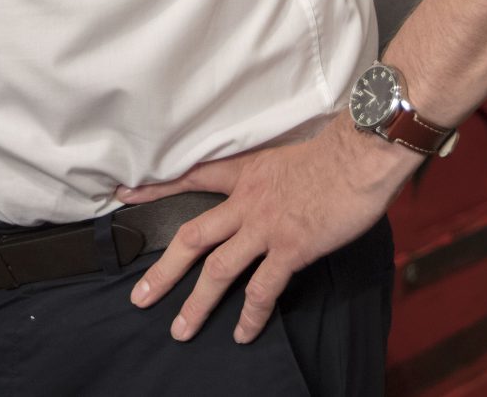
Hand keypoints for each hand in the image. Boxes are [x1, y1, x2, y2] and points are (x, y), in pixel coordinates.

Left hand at [120, 113, 418, 343]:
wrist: (360, 155)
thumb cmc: (335, 152)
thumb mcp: (288, 154)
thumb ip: (272, 176)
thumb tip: (273, 191)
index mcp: (245, 173)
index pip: (190, 177)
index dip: (156, 188)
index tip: (125, 195)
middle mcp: (246, 202)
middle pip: (192, 237)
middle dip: (163, 271)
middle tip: (140, 297)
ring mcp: (265, 227)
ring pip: (218, 270)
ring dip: (197, 304)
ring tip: (181, 330)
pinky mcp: (289, 248)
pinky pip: (262, 290)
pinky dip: (250, 316)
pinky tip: (242, 334)